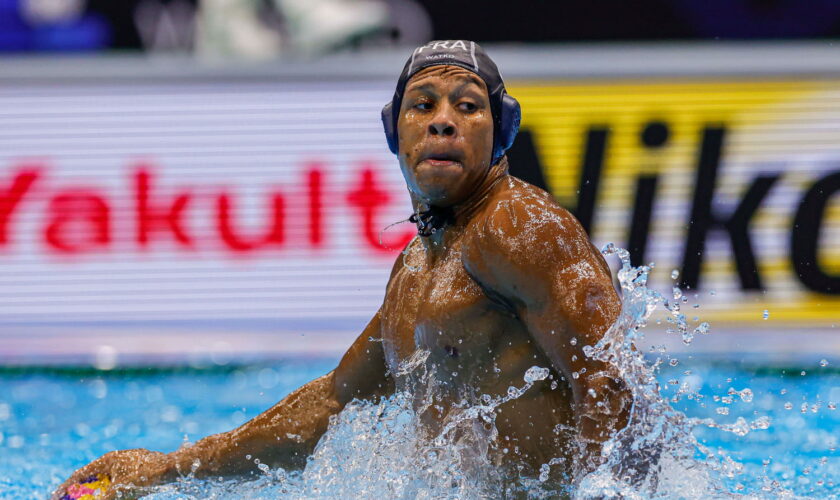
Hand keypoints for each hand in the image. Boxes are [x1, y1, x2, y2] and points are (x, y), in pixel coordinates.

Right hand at [52, 449, 173, 499]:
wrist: (170, 467)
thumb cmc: (145, 476)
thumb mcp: (119, 492)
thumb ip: (104, 499)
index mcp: (107, 460)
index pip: (80, 474)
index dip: (66, 487)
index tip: (56, 498)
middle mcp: (115, 459)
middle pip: (92, 476)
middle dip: (81, 490)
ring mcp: (126, 462)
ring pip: (106, 479)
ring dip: (97, 490)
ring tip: (89, 498)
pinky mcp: (137, 467)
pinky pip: (118, 480)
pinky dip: (111, 490)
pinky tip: (111, 496)